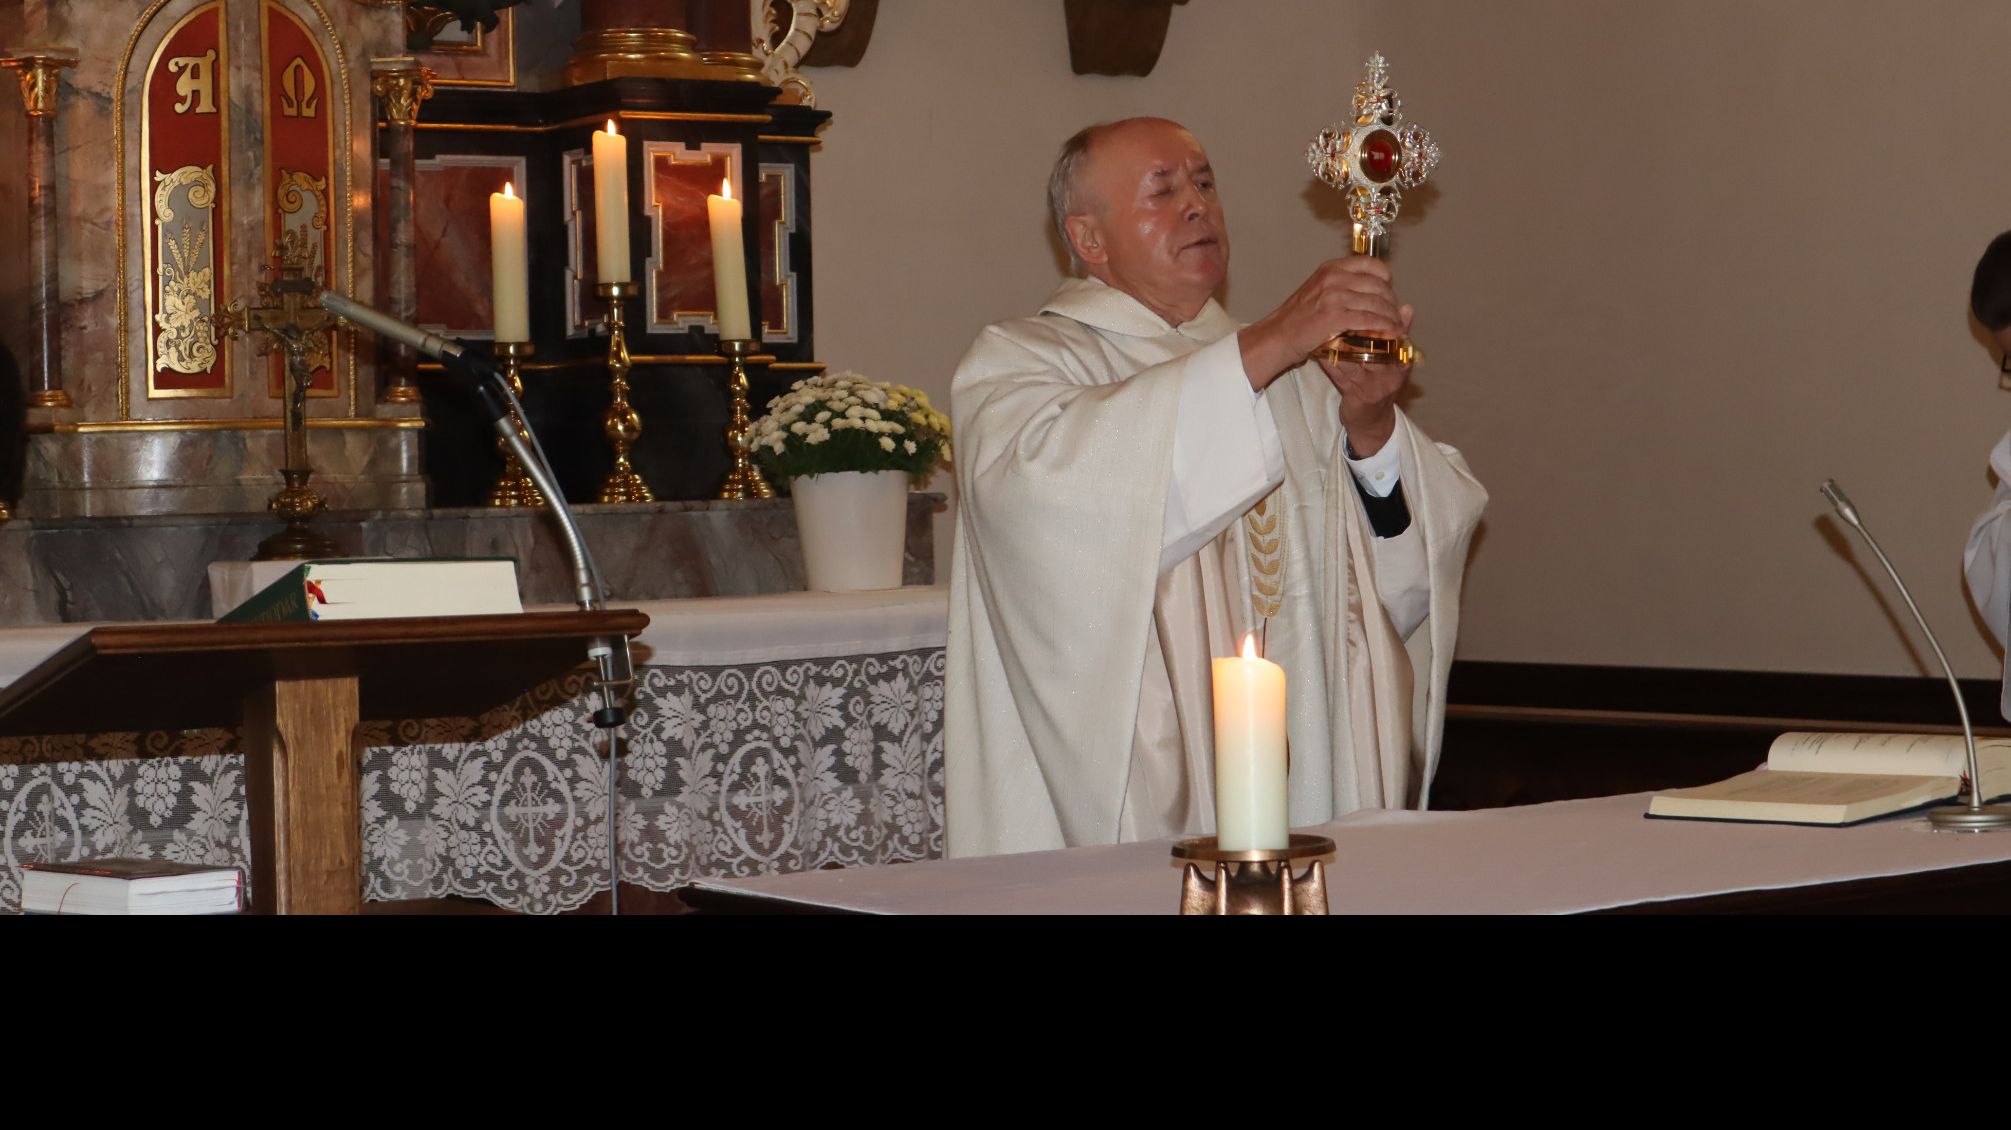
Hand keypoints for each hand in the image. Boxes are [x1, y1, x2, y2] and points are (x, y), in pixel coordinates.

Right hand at [1238, 256, 1408, 391]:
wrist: (1278, 336)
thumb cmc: (1297, 317)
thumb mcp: (1319, 290)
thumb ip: (1342, 285)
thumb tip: (1372, 289)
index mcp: (1331, 268)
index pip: (1371, 264)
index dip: (1386, 279)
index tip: (1388, 292)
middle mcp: (1334, 278)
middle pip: (1379, 285)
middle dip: (1392, 302)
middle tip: (1395, 315)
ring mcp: (1335, 296)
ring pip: (1377, 304)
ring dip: (1392, 317)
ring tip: (1398, 327)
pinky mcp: (1336, 317)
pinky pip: (1370, 320)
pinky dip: (1384, 327)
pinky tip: (1391, 333)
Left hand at [1318, 303, 1413, 456]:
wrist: (1371, 419)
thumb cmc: (1382, 382)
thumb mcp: (1397, 360)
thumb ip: (1401, 334)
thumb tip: (1407, 307)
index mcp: (1403, 361)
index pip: (1395, 335)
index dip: (1380, 318)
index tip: (1364, 302)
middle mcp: (1391, 373)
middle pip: (1375, 345)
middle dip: (1358, 327)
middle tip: (1342, 312)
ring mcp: (1373, 386)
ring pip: (1355, 357)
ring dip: (1339, 341)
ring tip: (1326, 325)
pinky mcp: (1355, 395)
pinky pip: (1339, 373)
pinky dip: (1328, 358)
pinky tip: (1317, 347)